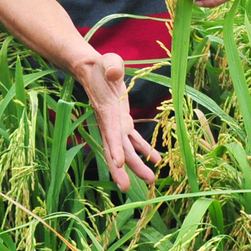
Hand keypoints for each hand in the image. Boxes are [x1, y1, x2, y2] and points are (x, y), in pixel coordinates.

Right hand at [77, 52, 158, 191]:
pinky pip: (133, 140)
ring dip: (137, 164)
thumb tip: (114, 71)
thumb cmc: (101, 65)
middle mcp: (110, 122)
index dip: (115, 148)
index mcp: (107, 110)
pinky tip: (156, 160)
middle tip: (127, 188)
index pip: (110, 132)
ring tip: (151, 179)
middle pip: (115, 150)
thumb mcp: (107, 61)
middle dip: (121, 170)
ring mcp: (116, 124)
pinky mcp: (123, 121)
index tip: (119, 165)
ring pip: (126, 149)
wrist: (94, 70)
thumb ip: (111, 66)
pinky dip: (144, 150)